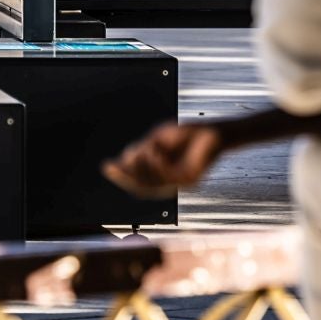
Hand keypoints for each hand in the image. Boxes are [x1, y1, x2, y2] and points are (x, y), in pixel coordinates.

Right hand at [102, 122, 225, 198]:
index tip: (106, 166)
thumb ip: (143, 150)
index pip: (138, 182)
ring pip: (152, 184)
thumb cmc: (187, 134)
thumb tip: (123, 159)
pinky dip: (157, 165)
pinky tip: (153, 152)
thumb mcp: (158, 139)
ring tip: (142, 150)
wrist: (214, 131)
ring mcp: (180, 185)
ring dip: (142, 167)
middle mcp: (171, 184)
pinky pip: (167, 177)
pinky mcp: (190, 180)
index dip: (122, 176)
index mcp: (162, 176)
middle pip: (142, 188)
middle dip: (126, 176)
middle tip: (113, 164)